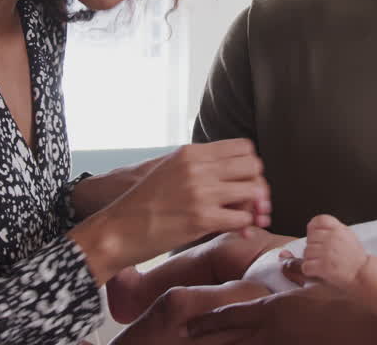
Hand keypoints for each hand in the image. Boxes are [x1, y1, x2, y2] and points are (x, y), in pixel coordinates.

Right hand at [67, 139, 270, 281]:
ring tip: (248, 216)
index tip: (245, 180)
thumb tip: (233, 175)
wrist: (118, 229)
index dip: (250, 164)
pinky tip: (237, 229)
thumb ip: (200, 167)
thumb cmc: (143, 203)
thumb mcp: (170, 170)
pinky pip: (243, 218)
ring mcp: (201, 192)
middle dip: (258, 184)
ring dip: (254, 206)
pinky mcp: (201, 219)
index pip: (244, 147)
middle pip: (253, 166)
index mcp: (191, 153)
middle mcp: (198, 168)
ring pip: (253, 191)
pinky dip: (245, 225)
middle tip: (252, 200)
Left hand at [185, 286, 376, 344]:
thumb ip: (298, 271)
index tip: (186, 325)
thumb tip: (286, 260)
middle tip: (181, 337)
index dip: (207, 321)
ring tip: (203, 344)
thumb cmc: (349, 303)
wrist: (374, 331)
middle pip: (230, 338)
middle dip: (207, 338)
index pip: (231, 315)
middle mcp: (274, 333)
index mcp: (275, 310)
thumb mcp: (321, 281)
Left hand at [301, 214, 367, 289]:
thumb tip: (313, 228)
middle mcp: (331, 238)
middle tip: (320, 254)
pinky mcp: (324, 267)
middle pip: (310, 238)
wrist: (362, 272)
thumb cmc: (355, 256)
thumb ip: (333, 229)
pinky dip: (309, 270)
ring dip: (311, 259)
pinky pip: (306, 266)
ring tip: (320, 263)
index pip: (318, 221)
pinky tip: (317, 270)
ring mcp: (327, 252)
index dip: (313, 229)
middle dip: (312, 246)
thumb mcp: (348, 235)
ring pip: (306, 252)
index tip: (315, 236)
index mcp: (338, 229)